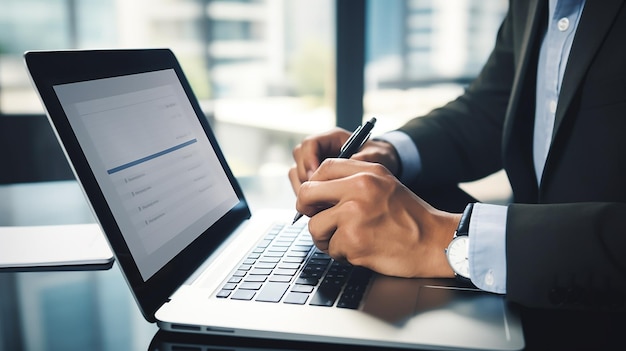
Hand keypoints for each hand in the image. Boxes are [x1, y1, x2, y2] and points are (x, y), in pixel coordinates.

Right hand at [288, 128, 399, 193]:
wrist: (382, 169)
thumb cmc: (380, 158)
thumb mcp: (378, 157)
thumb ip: (364, 159)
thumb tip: (349, 166)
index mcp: (333, 139)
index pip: (310, 144)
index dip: (309, 160)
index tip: (316, 177)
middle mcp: (321, 149)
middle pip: (299, 157)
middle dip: (305, 176)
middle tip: (317, 194)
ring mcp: (316, 163)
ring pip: (296, 172)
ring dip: (303, 188)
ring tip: (319, 202)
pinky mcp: (316, 179)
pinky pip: (301, 185)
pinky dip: (308, 196)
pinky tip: (321, 206)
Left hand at [295, 158, 461, 277]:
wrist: (434, 242)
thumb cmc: (409, 216)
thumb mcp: (385, 183)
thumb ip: (352, 179)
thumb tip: (315, 188)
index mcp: (365, 173)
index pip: (322, 169)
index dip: (315, 185)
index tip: (319, 199)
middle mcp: (358, 190)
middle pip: (306, 194)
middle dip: (307, 210)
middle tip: (319, 219)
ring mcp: (354, 217)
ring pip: (314, 226)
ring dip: (326, 237)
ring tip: (347, 239)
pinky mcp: (353, 242)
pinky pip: (331, 248)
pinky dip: (342, 253)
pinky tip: (362, 250)